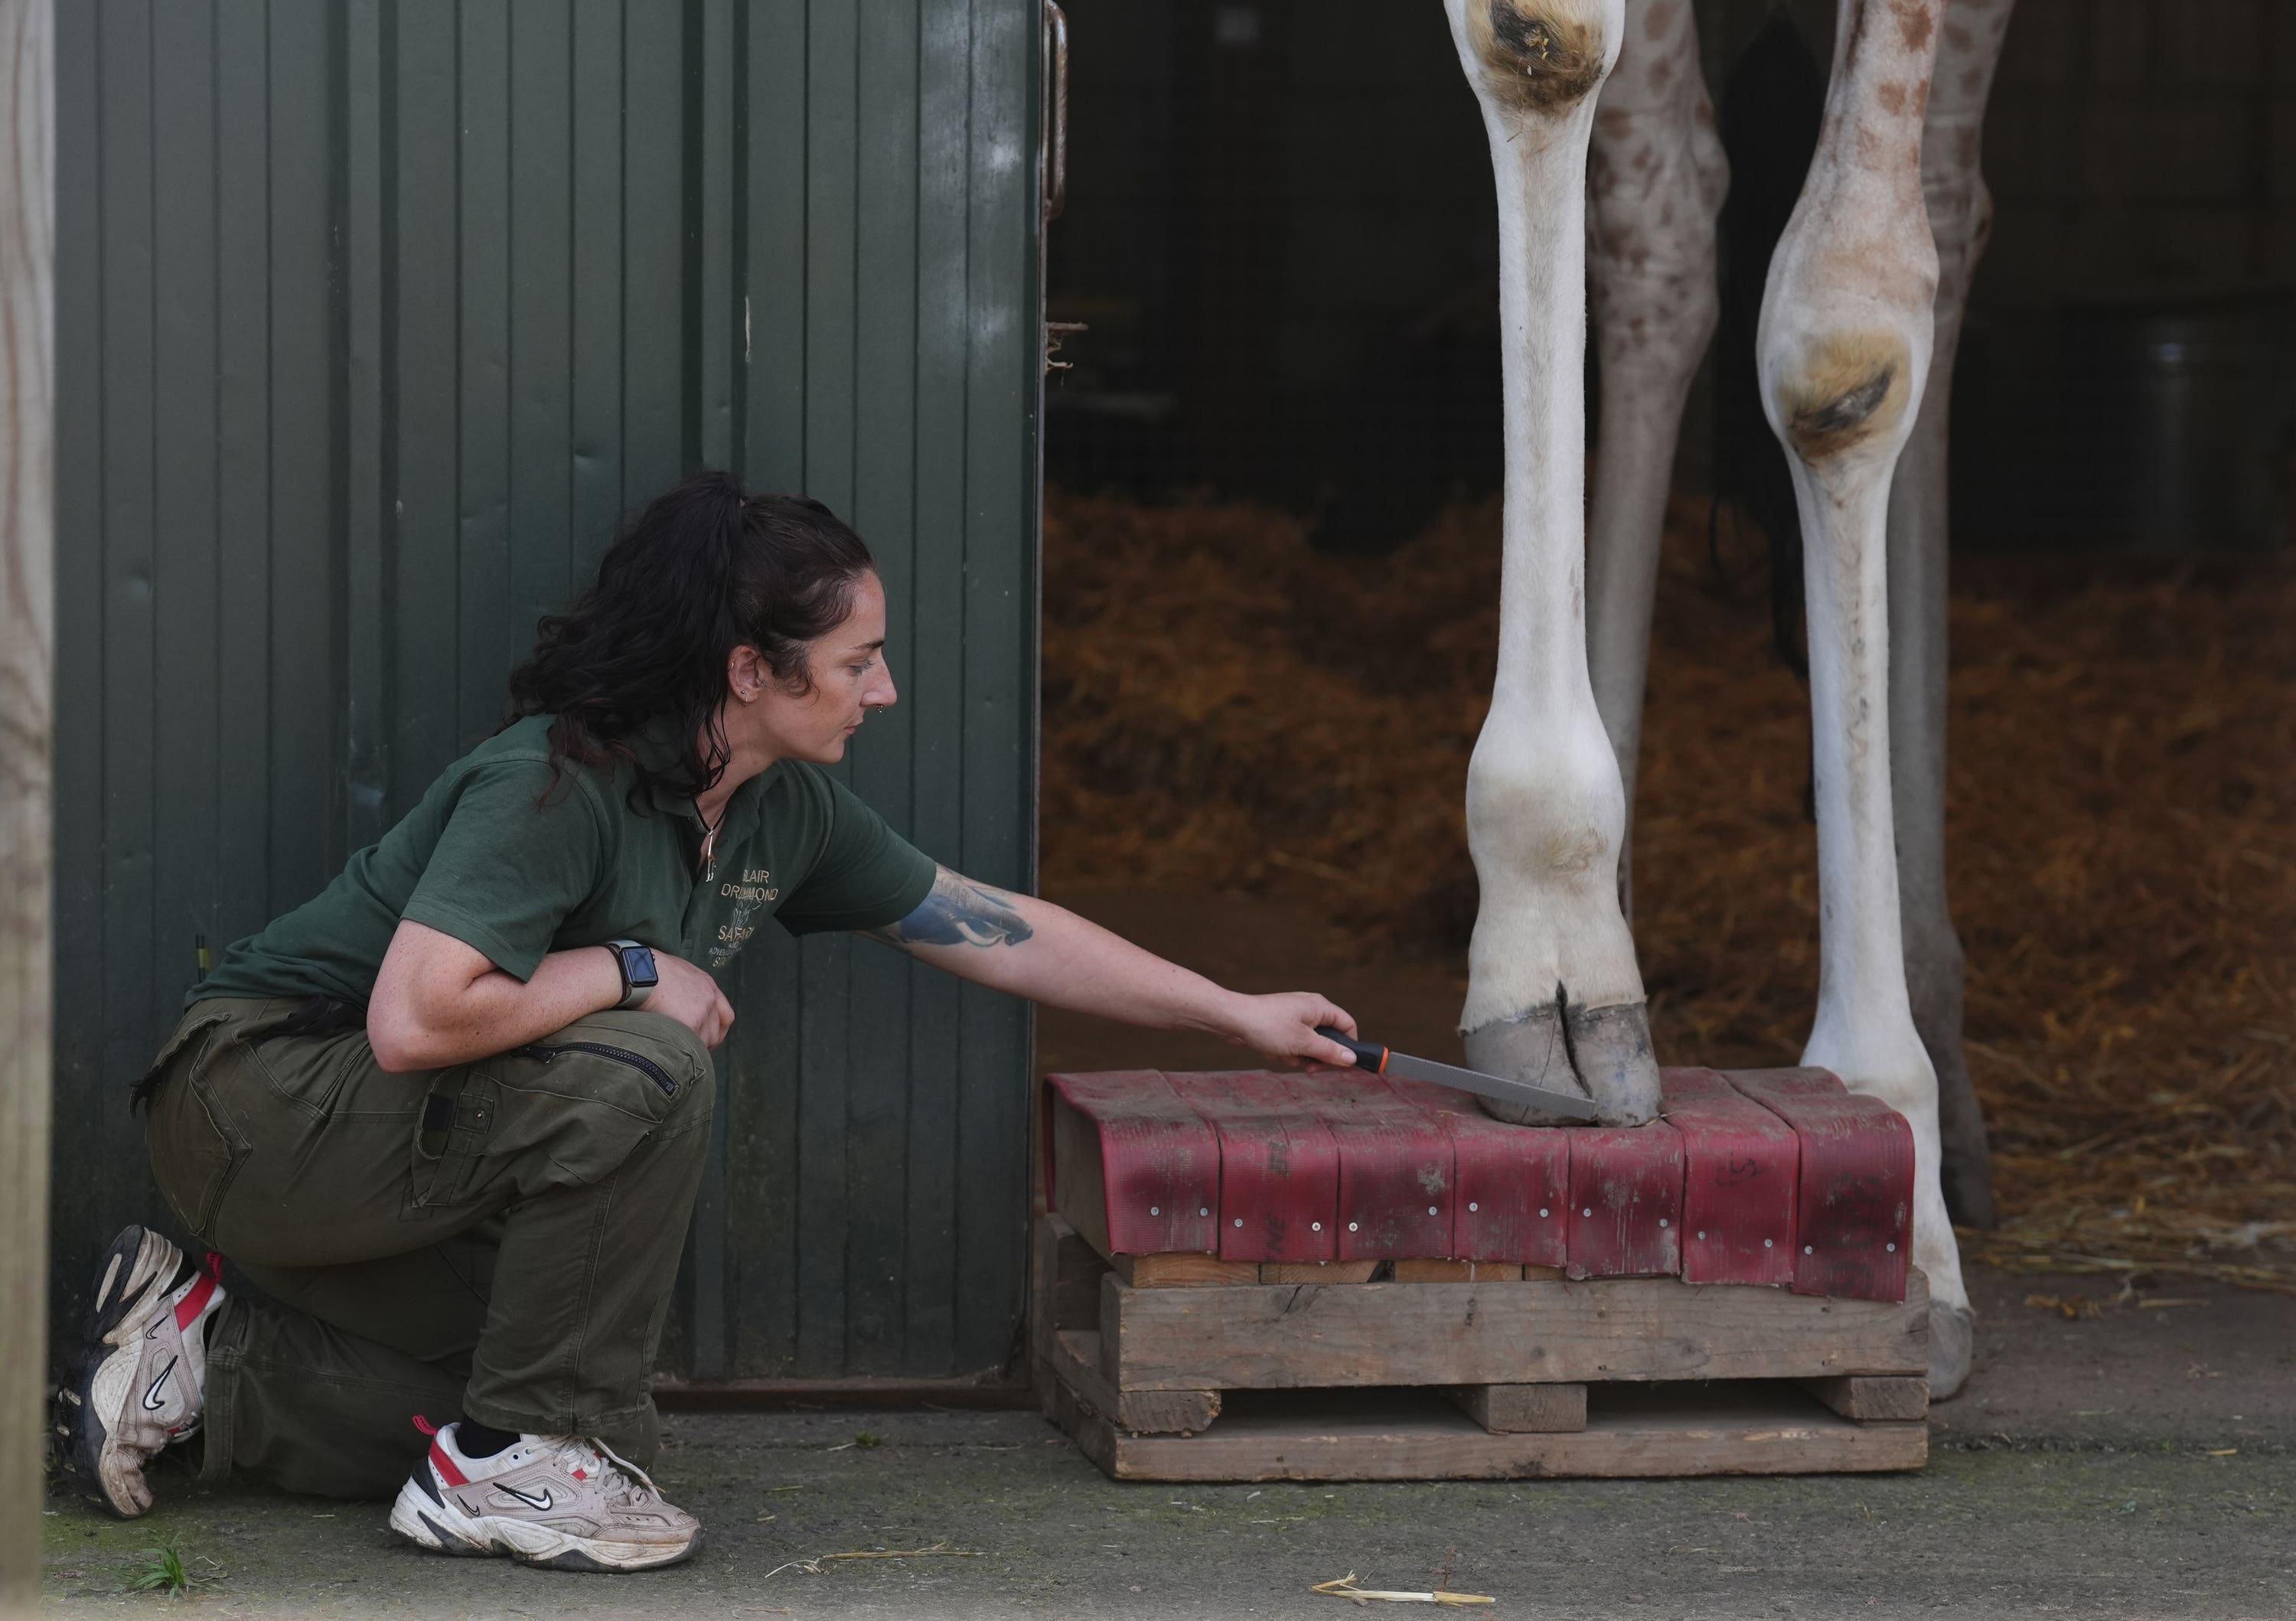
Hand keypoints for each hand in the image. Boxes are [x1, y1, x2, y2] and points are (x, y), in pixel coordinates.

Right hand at [646, 951, 736, 1048]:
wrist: (640, 973)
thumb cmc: (650, 970)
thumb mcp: (678, 971)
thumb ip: (688, 987)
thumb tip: (683, 1002)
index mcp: (708, 986)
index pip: (726, 1015)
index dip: (716, 1030)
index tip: (706, 1039)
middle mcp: (710, 1000)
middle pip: (716, 1032)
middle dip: (704, 1043)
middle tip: (688, 1049)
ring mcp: (702, 1013)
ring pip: (703, 1042)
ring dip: (690, 1047)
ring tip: (673, 1048)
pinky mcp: (691, 1024)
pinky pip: (691, 1046)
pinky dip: (681, 1051)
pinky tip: (669, 1048)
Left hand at [1216, 992, 1358, 1068]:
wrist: (1232, 1020)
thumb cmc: (1268, 1026)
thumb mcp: (1302, 1043)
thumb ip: (1329, 1051)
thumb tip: (1352, 1058)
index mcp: (1320, 1007)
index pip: (1347, 1025)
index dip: (1349, 1045)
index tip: (1343, 1064)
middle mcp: (1310, 1009)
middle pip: (1329, 1039)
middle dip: (1318, 1056)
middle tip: (1309, 1067)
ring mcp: (1295, 1018)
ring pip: (1309, 1045)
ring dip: (1298, 1056)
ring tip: (1282, 1054)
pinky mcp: (1281, 1026)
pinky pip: (1293, 1045)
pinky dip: (1285, 1052)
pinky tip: (1271, 1051)